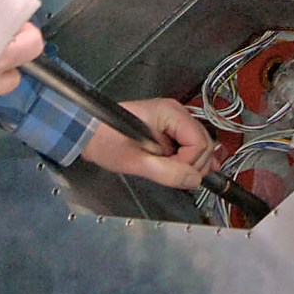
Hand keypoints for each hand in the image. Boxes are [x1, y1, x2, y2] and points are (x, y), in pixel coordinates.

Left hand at [80, 97, 215, 189]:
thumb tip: (194, 180)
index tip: (171, 173)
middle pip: (204, 143)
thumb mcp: (136, 162)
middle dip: (194, 164)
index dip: (189, 163)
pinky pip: (189, 145)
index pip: (199, 143)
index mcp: (170, 113)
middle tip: (177, 178)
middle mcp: (177, 113)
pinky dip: (190, 160)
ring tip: (174, 174)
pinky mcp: (170, 129)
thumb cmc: (108, 143)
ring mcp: (174, 120)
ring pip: (199, 145)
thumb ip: (167, 172)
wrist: (89, 134)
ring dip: (192, 164)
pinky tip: (190, 172)